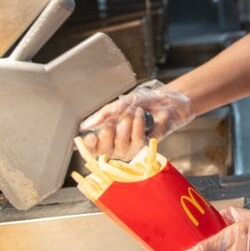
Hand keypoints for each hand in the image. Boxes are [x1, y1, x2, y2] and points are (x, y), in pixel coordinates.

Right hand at [79, 80, 193, 159]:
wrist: (163, 100)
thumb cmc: (141, 103)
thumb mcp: (119, 105)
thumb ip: (103, 115)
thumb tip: (85, 126)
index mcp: (107, 137)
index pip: (93, 149)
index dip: (90, 146)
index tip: (90, 136)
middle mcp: (118, 147)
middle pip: (105, 149)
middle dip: (107, 132)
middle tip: (113, 120)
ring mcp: (132, 149)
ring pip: (121, 143)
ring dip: (126, 122)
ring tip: (133, 111)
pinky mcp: (146, 146)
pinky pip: (137, 139)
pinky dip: (138, 123)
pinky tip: (141, 113)